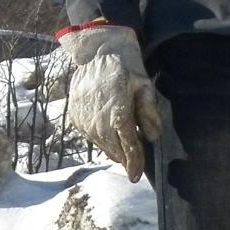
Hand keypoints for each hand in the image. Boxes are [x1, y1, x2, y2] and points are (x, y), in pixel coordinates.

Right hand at [58, 23, 162, 181]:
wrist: (97, 52)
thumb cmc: (125, 68)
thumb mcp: (144, 86)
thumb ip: (150, 113)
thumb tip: (153, 136)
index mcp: (119, 116)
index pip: (129, 149)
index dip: (134, 164)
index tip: (136, 176)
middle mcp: (99, 123)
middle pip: (115, 151)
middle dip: (125, 158)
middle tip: (133, 161)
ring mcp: (85, 121)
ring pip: (101, 145)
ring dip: (113, 148)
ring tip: (122, 146)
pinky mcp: (76, 117)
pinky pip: (90, 136)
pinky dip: (101, 138)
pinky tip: (108, 131)